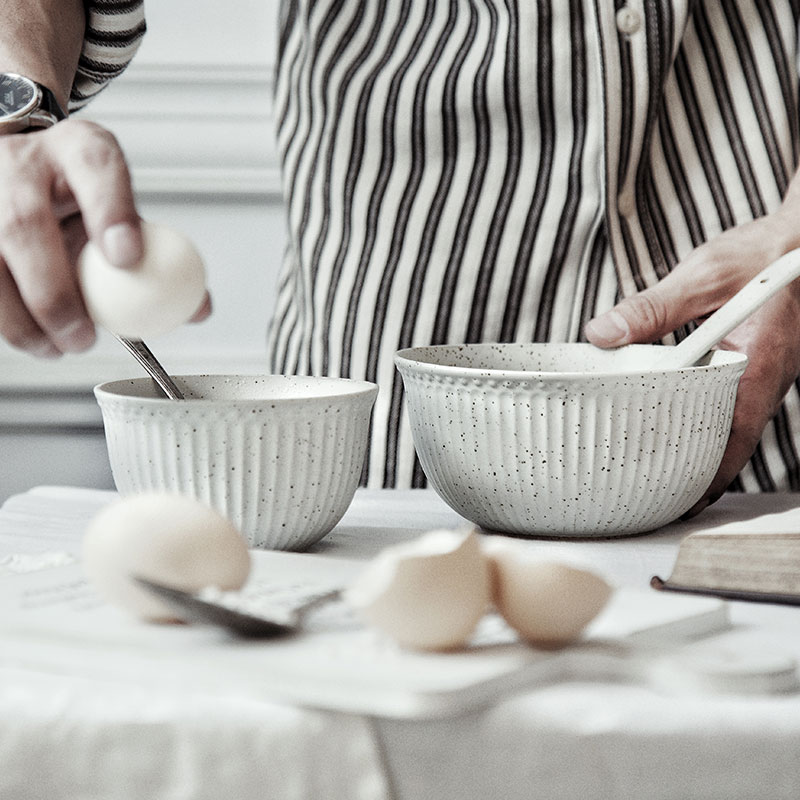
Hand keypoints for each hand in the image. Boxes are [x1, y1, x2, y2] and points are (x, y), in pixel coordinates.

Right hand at [0, 118, 143, 356]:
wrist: (22, 168)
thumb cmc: (78, 195)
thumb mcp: (121, 209)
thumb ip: (159, 254)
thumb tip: (195, 307)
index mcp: (78, 151)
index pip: (97, 169)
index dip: (112, 213)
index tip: (128, 257)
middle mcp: (21, 163)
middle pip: (25, 223)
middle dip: (55, 293)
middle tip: (84, 335)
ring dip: (22, 317)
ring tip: (57, 347)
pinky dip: (6, 318)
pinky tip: (31, 337)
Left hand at [584, 211, 799, 514]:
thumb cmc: (763, 253)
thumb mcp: (703, 276)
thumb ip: (652, 307)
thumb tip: (601, 334)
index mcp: (758, 363)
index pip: (734, 437)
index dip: (708, 474)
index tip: (681, 499)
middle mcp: (767, 378)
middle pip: (733, 442)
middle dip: (701, 473)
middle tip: (662, 496)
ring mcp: (766, 374)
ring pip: (734, 424)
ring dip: (703, 448)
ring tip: (662, 471)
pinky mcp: (758, 363)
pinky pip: (733, 403)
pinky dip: (707, 419)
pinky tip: (677, 420)